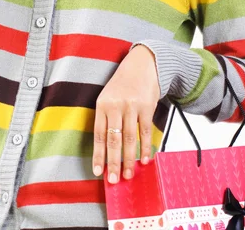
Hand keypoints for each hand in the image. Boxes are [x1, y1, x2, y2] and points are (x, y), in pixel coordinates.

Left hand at [92, 44, 160, 182]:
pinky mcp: (146, 106)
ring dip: (129, 159)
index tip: (98, 172)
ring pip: (129, 138)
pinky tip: (144, 159)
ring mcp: (131, 106)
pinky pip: (145, 132)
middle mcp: (115, 105)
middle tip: (114, 180)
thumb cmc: (123, 84)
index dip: (98, 155)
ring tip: (128, 174)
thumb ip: (106, 118)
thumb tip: (106, 149)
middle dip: (113, 162)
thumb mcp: (108, 96)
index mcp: (102, 104)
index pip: (98, 135)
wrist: (142, 64)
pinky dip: (145, 147)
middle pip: (113, 139)